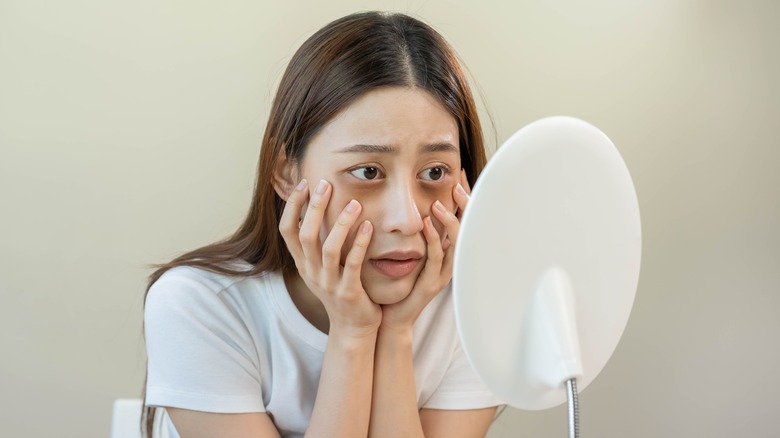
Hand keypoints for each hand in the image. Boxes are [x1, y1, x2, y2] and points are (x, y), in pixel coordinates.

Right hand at [279, 179, 381, 336]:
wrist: (353, 328)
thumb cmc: (341, 289)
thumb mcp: (323, 266)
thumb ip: (319, 241)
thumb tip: (317, 206)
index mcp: (303, 263)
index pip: (287, 231)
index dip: (292, 206)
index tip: (304, 183)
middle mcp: (311, 272)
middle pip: (305, 235)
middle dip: (314, 208)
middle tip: (325, 184)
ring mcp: (328, 283)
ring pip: (329, 249)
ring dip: (341, 224)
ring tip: (355, 203)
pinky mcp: (349, 292)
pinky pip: (353, 265)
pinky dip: (360, 244)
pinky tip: (369, 226)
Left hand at [380, 169, 471, 329]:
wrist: (391, 317)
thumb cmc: (399, 282)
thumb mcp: (412, 251)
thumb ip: (418, 230)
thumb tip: (416, 200)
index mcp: (448, 252)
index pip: (463, 219)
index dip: (464, 199)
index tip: (461, 175)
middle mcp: (451, 261)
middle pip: (467, 229)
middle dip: (465, 207)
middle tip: (457, 186)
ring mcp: (443, 273)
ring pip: (455, 242)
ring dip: (448, 221)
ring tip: (438, 204)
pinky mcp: (431, 283)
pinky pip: (436, 258)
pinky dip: (433, 239)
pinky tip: (426, 224)